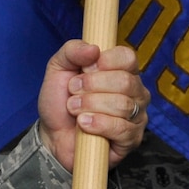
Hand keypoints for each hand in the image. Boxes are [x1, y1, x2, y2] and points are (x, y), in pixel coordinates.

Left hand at [38, 41, 150, 168]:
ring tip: (74, 109)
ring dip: (90, 105)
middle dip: (92, 86)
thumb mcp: (58, 68)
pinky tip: (83, 124)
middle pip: (125, 81)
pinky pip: (121, 128)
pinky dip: (97, 124)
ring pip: (122, 105)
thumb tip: (94, 49)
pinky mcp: (132, 139)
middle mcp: (135, 92)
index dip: (105, 61)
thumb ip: (72, 51)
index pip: (127, 57)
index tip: (85, 69)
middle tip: (73, 91)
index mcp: (122, 70)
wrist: (52, 135)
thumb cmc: (60, 102)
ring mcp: (136, 116)